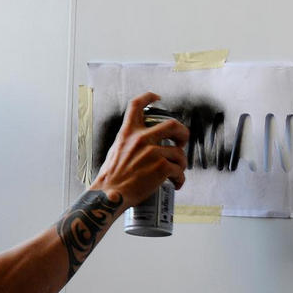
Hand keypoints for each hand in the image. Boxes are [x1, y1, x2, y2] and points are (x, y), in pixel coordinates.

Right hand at [90, 92, 188, 207]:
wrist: (110, 195)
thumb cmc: (110, 180)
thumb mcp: (114, 153)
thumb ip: (128, 145)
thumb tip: (142, 149)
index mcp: (128, 133)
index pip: (136, 105)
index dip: (148, 97)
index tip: (157, 97)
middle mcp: (141, 139)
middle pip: (172, 124)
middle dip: (182, 132)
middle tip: (181, 142)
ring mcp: (153, 152)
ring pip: (179, 153)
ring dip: (181, 164)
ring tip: (176, 172)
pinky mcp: (162, 167)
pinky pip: (179, 171)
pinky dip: (180, 179)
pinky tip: (176, 184)